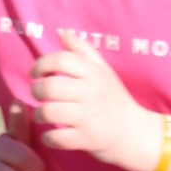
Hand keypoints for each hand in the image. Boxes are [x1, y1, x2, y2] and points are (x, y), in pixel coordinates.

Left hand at [30, 29, 162, 170]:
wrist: (135, 134)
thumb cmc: (115, 99)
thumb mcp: (104, 70)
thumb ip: (83, 50)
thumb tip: (63, 31)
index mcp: (94, 73)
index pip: (61, 59)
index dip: (41, 64)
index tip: (35, 73)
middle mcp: (91, 93)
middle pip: (50, 86)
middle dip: (36, 90)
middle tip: (38, 95)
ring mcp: (89, 117)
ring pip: (50, 112)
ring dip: (39, 114)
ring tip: (42, 115)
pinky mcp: (87, 139)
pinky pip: (57, 138)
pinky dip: (48, 138)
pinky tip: (49, 135)